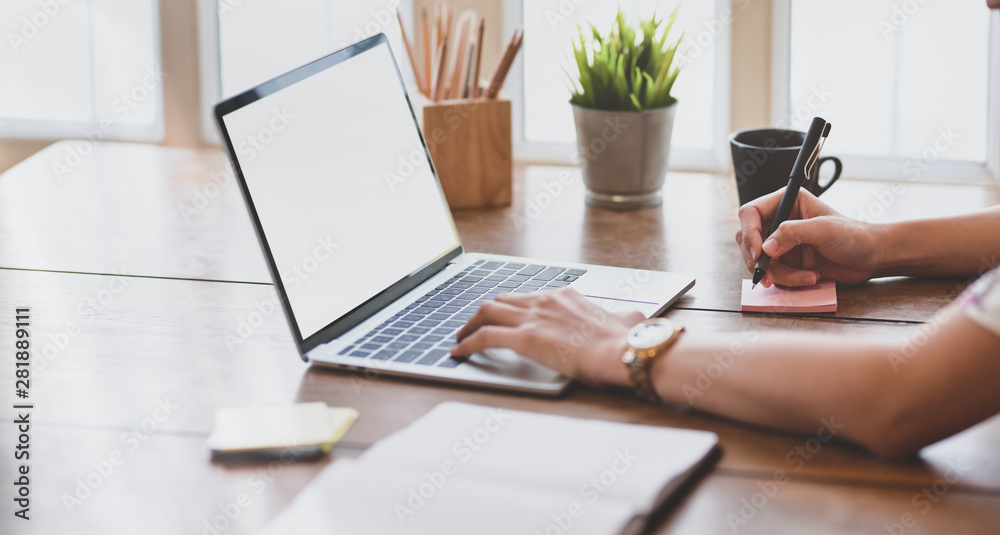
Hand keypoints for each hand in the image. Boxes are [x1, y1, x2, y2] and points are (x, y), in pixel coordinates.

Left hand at [451, 288, 644, 386]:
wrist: (624, 351)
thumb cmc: (628, 341)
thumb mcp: (628, 319)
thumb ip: (625, 317)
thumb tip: (634, 318)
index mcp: (566, 296)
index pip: (529, 297)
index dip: (512, 308)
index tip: (505, 316)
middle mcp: (545, 301)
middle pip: (503, 300)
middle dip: (485, 312)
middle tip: (474, 325)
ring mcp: (533, 317)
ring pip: (487, 312)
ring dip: (470, 324)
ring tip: (461, 337)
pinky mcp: (524, 338)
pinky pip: (485, 337)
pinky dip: (468, 343)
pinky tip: (459, 352)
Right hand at [736, 189, 882, 286]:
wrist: (870, 257)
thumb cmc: (853, 236)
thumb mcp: (823, 229)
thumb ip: (792, 233)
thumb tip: (765, 248)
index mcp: (786, 203)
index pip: (750, 214)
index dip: (749, 233)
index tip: (759, 252)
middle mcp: (778, 222)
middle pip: (748, 240)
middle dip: (759, 260)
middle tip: (770, 275)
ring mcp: (781, 244)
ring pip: (759, 262)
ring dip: (778, 274)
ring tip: (806, 277)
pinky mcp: (786, 263)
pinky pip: (773, 274)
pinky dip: (787, 281)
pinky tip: (809, 278)